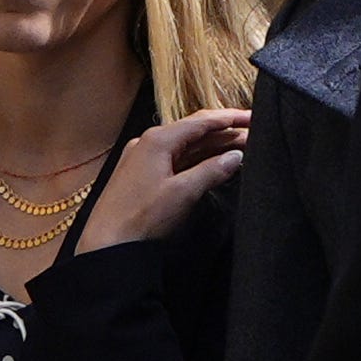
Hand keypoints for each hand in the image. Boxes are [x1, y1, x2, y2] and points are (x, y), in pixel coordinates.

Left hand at [78, 105, 252, 253]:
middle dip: (225, 132)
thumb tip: (235, 157)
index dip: (230, 118)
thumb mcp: (183, 192)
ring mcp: (145, 159)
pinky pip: (176, 161)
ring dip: (213, 147)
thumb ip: (212, 171)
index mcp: (158, 139)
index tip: (253, 117)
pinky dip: (197, 161)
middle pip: (195, 132)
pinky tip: (214, 164)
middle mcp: (149, 143)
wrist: (106, 242)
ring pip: (186, 147)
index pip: (202, 121)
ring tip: (241, 148)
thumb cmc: (141, 216)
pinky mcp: (143, 176)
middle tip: (253, 134)